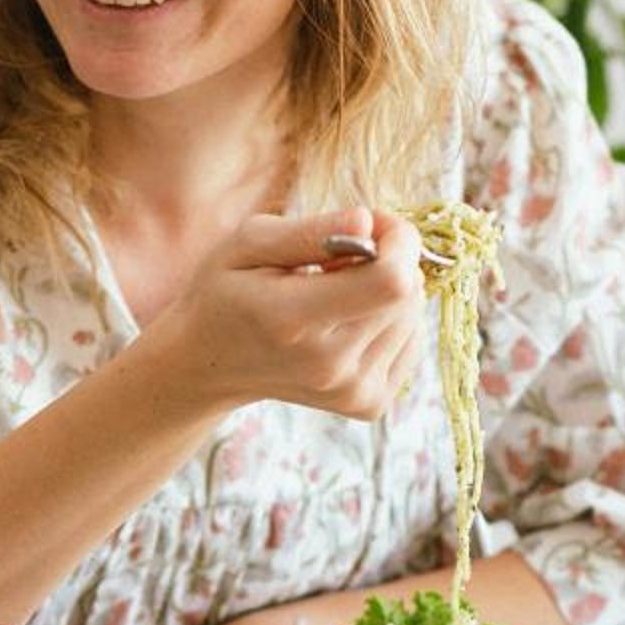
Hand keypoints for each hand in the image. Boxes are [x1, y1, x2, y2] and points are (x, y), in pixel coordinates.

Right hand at [150, 203, 424, 422]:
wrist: (210, 364)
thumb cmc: (227, 291)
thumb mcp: (248, 243)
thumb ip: (310, 231)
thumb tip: (367, 221)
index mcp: (293, 320)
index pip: (390, 283)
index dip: (398, 241)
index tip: (372, 224)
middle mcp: (328, 365)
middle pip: (408, 295)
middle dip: (391, 257)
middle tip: (344, 253)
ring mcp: (352, 392)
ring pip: (414, 315)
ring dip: (389, 289)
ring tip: (339, 289)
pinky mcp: (369, 404)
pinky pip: (413, 340)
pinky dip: (392, 319)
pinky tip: (350, 317)